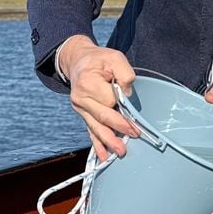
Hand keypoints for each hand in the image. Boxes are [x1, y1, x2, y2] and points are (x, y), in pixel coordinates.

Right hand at [58, 35, 139, 160]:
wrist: (78, 61)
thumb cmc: (99, 60)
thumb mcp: (114, 58)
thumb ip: (124, 74)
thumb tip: (128, 96)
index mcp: (87, 82)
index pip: (109, 98)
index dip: (122, 102)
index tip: (131, 106)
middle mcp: (80, 97)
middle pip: (102, 116)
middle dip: (119, 128)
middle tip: (134, 135)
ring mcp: (80, 108)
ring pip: (96, 127)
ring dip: (108, 141)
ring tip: (120, 152)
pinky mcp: (82, 114)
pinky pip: (90, 130)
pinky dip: (97, 144)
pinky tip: (102, 156)